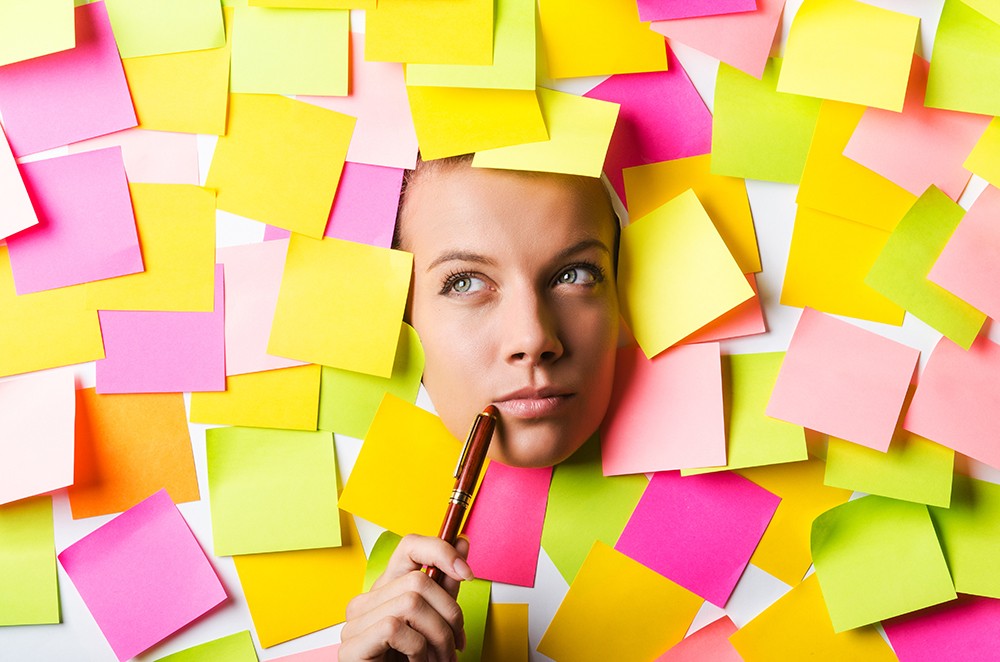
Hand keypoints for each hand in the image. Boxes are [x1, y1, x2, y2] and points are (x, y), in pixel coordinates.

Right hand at [339, 534, 473, 661]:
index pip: (409, 547)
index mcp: (386, 590)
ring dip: (437, 638)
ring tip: (439, 660)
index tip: (468, 574)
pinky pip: (395, 628)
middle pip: (419, 581)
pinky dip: (417, 650)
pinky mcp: (352, 645)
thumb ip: (446, 584)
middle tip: (455, 646)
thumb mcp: (435, 620)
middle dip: (449, 616)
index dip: (440, 550)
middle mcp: (366, 600)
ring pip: (411, 603)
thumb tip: (462, 542)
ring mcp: (355, 622)